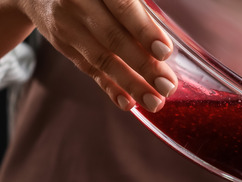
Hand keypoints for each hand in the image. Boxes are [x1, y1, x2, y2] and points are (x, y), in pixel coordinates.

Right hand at [13, 0, 177, 111]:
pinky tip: (129, 103)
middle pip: (114, 38)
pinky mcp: (66, 47)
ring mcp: (69, 27)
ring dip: (132, 84)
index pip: (123, 8)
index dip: (144, 31)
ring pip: (103, 59)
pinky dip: (111, 88)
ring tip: (155, 101)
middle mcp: (78, 5)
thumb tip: (165, 42)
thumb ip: (134, 9)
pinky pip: (90, 70)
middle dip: (144, 66)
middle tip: (167, 86)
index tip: (165, 53)